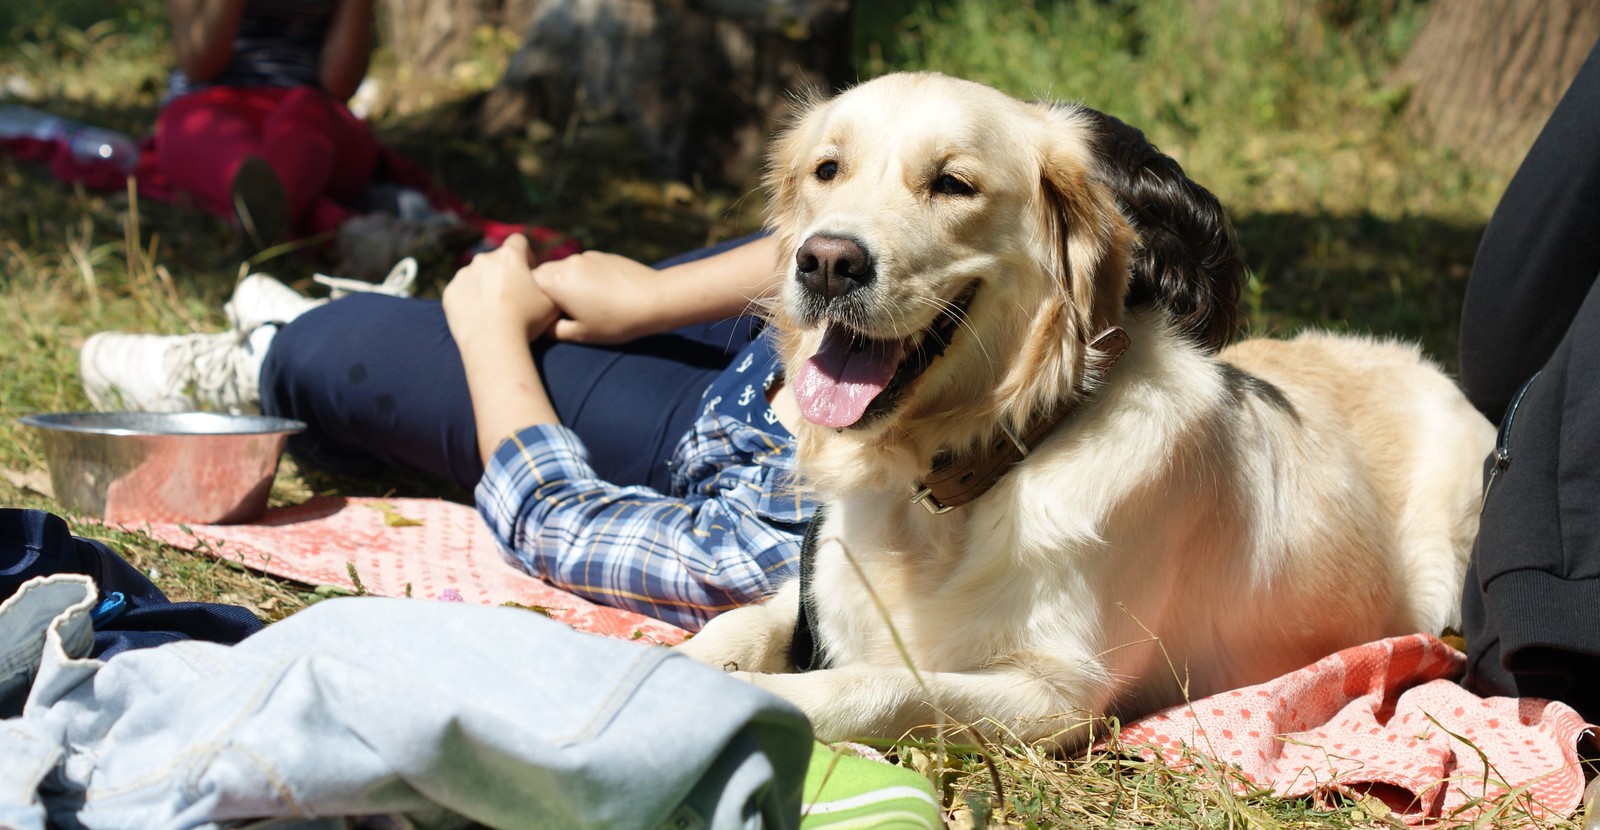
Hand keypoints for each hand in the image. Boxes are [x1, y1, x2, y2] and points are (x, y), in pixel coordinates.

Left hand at [442, 234, 557, 344]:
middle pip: (496, 259)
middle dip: (504, 273)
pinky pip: (462, 291)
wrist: (493, 343)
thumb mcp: (552, 302)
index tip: (528, 273)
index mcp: (509, 256)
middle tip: (511, 297)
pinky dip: (469, 300)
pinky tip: (480, 317)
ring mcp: (463, 275)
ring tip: (494, 310)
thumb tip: (544, 279)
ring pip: (477, 275)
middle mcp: (483, 259)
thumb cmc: (527, 321)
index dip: (526, 255)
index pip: (519, 241)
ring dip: (485, 286)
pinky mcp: (450, 292)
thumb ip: (548, 284)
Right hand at [531, 251, 664, 343]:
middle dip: (548, 291)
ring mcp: (587, 256)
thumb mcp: (580, 334)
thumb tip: (540, 325)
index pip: (528, 285)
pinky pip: (584, 266)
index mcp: (556, 281)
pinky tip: (602, 294)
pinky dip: (586, 278)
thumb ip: (552, 330)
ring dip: (568, 283)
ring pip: (566, 269)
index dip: (532, 301)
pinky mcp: (603, 255)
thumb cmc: (616, 321)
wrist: (655, 300)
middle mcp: (568, 263)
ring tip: (585, 304)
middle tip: (561, 311)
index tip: (542, 316)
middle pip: (544, 274)